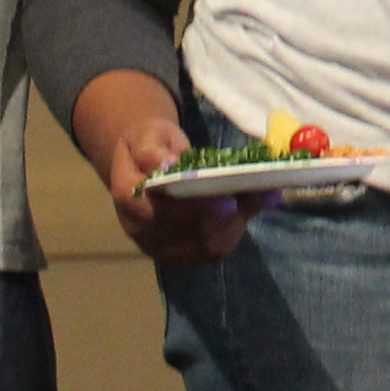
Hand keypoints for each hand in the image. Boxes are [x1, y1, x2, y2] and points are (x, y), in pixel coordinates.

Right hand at [81, 75, 253, 265]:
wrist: (146, 166)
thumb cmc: (151, 146)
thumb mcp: (146, 134)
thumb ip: (152, 150)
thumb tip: (169, 167)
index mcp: (128, 197)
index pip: (160, 211)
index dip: (196, 209)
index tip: (229, 200)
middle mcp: (141, 230)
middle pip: (190, 233)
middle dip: (228, 216)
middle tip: (259, 193)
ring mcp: (160, 247)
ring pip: (206, 246)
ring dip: (237, 224)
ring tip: (261, 197)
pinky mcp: (181, 256)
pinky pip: (213, 252)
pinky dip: (237, 231)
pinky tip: (252, 208)